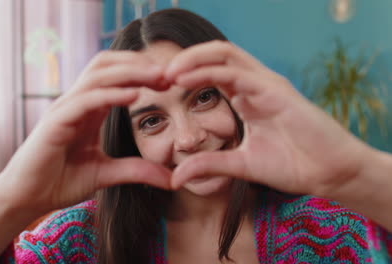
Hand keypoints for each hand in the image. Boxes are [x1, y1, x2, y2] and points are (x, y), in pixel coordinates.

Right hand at [0, 50, 171, 214]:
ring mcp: (64, 109)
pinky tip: (134, 96)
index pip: (115, 76)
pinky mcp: (55, 122)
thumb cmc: (59, 182)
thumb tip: (172, 179)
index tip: (170, 82)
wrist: (26, 199)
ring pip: (98, 76)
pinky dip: (110, 94)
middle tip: (169, 72)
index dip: (143, 73)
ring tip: (158, 77)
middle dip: (138, 63)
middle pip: (107, 65)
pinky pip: (86, 100)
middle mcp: (76, 103)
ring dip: (130, 73)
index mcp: (89, 109)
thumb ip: (137, 171)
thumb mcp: (107, 174)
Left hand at [166, 40, 369, 196]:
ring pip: (224, 54)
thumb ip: (209, 165)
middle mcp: (254, 84)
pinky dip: (208, 72)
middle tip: (155, 76)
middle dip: (183, 61)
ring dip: (191, 59)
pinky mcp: (276, 90)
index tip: (157, 88)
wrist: (330, 174)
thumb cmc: (293, 165)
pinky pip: (237, 73)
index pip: (210, 72)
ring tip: (166, 73)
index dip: (184, 75)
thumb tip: (175, 178)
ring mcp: (266, 83)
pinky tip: (185, 79)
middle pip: (214, 55)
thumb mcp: (240, 165)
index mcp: (246, 97)